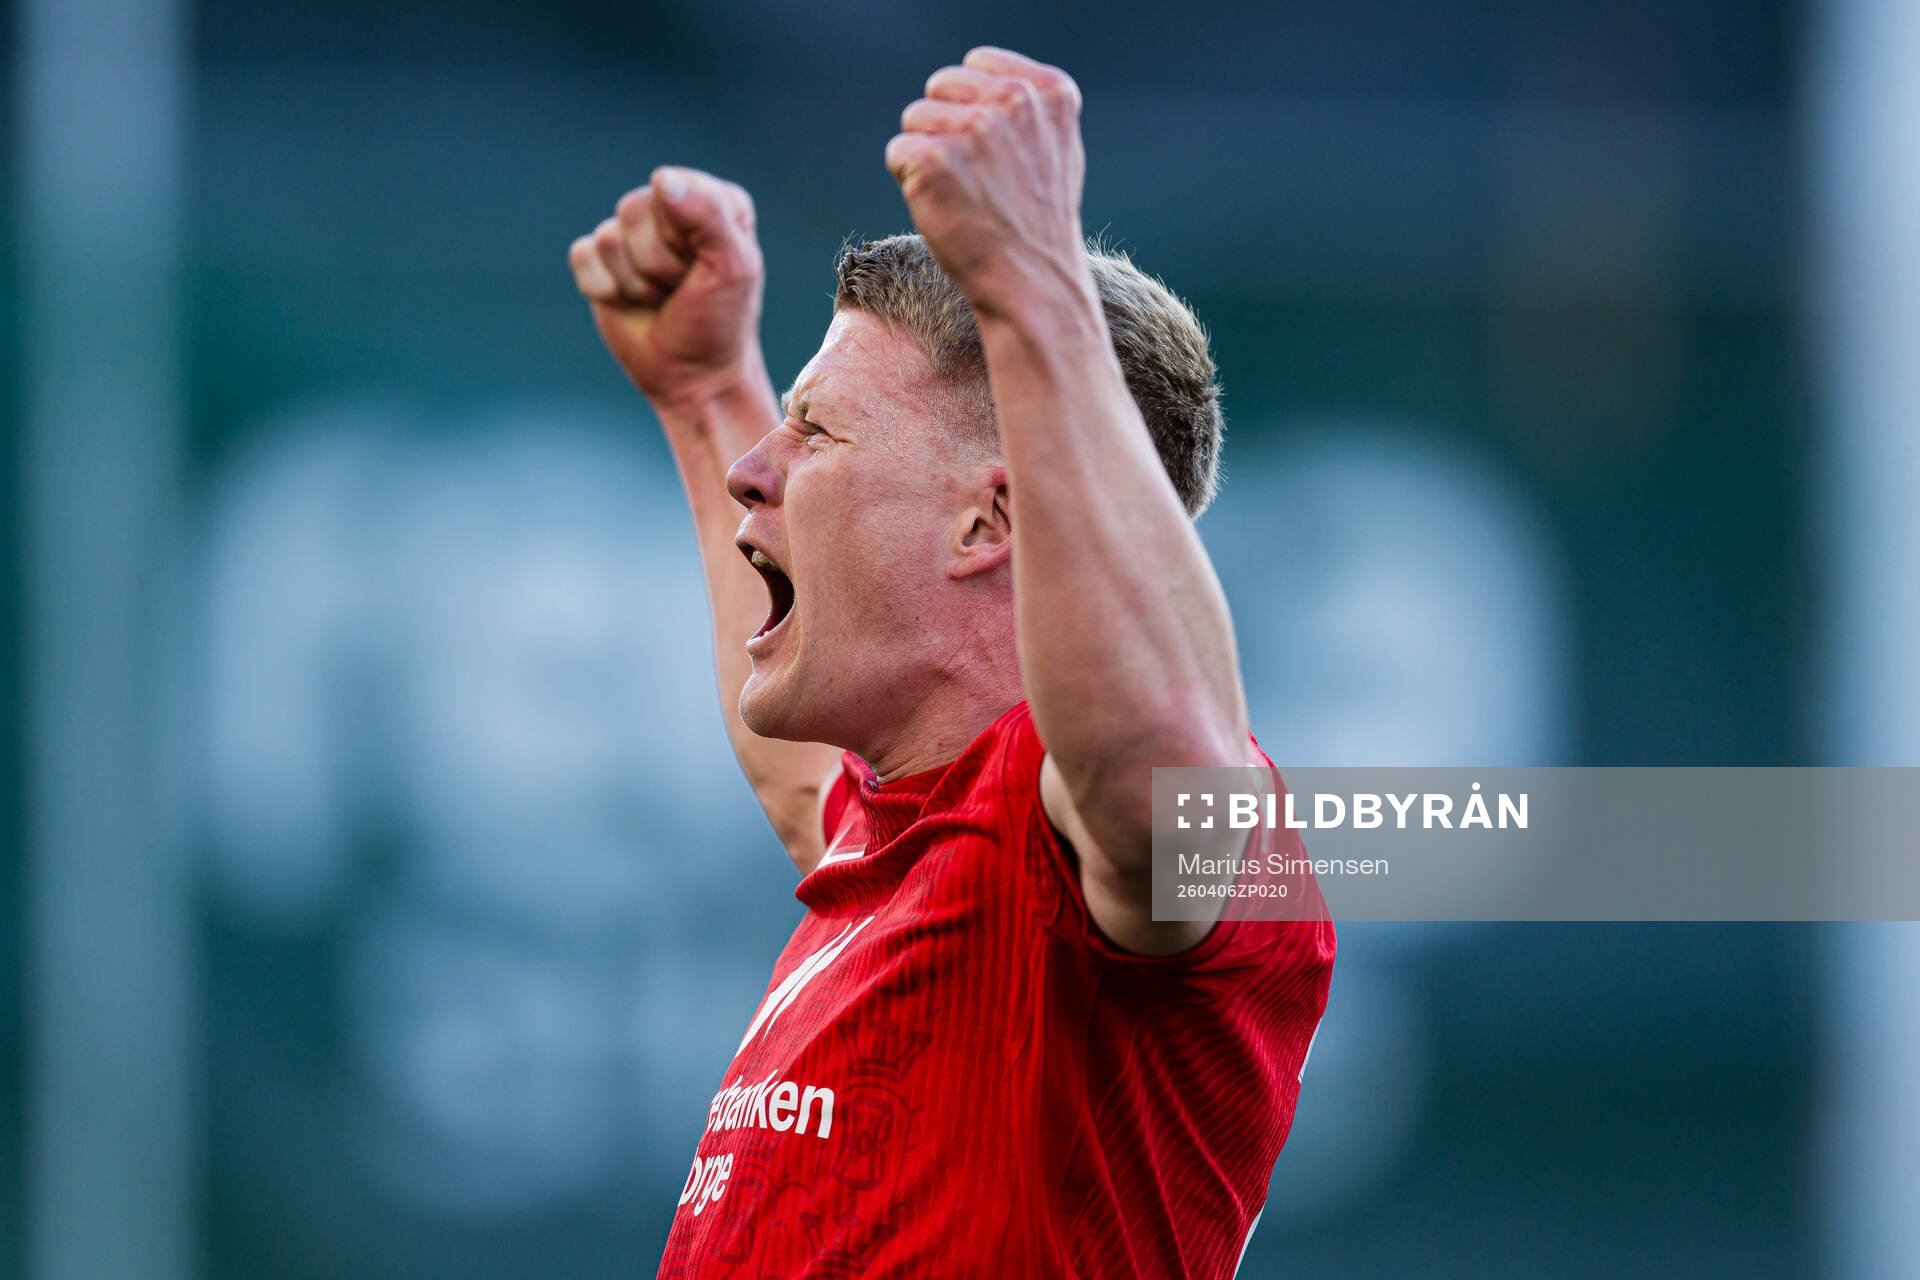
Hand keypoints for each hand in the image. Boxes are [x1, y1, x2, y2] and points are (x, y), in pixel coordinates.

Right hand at [569, 167, 764, 410]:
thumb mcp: (732, 268)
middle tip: (681, 289)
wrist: (694, 377)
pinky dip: (606, 290)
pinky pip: (583, 256)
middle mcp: (672, 209)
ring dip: (635, 283)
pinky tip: (631, 303)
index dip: (681, 237)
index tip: (703, 268)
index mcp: (713, 199)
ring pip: (607, 238)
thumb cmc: (720, 322)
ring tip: (661, 298)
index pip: (672, 190)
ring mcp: (632, 235)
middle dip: (657, 264)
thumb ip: (708, 215)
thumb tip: (662, 179)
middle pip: (633, 210)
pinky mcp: (600, 260)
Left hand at [886, 48, 1088, 317]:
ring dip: (926, 155)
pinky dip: (910, 183)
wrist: (1032, 281)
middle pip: (941, 87)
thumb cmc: (1038, 222)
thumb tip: (977, 80)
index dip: (973, 109)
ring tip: (962, 194)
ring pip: (915, 118)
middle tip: (975, 179)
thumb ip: (1024, 108)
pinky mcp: (934, 158)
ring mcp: (972, 128)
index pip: (977, 65)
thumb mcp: (1055, 148)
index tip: (995, 154)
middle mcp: (1013, 100)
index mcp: (1048, 91)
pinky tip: (944, 208)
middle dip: (946, 127)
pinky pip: (898, 152)